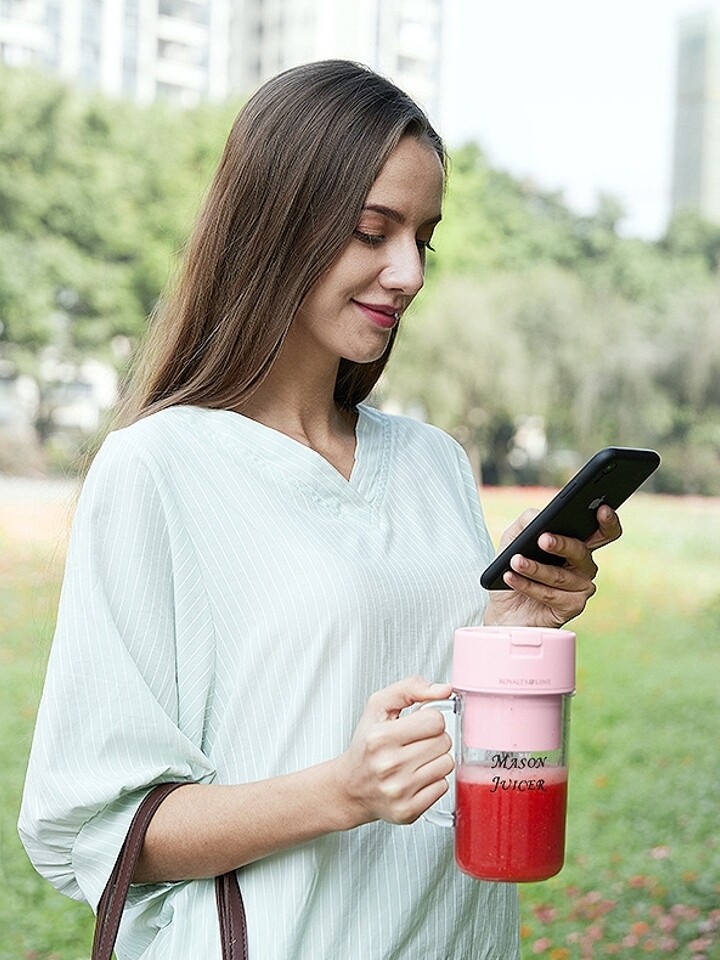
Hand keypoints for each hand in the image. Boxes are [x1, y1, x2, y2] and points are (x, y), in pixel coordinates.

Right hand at [335, 676, 453, 826]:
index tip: (416, 725)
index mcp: (380, 737)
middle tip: (414, 744)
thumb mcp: (379, 706)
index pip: (435, 720)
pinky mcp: (408, 811)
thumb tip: (444, 690)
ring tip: (414, 761)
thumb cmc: (366, 745)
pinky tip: (415, 778)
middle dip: (433, 739)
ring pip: (447, 765)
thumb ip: (410, 688)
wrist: (350, 787)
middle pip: (444, 742)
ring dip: (435, 760)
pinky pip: (443, 787)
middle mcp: (388, 765)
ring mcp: (399, 791)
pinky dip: (433, 781)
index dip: (429, 720)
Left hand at [484, 503, 621, 627]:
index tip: (601, 509)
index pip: (603, 531)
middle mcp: (584, 565)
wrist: (504, 608)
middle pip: (581, 552)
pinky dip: (528, 586)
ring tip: (514, 561)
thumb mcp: (513, 539)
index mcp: (577, 544)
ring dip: (534, 568)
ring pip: (560, 575)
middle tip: (543, 539)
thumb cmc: (512, 569)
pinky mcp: (573, 606)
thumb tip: (539, 516)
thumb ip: (526, 521)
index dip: (608, 521)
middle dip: (561, 544)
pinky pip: (551, 595)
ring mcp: (581, 587)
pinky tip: (511, 578)